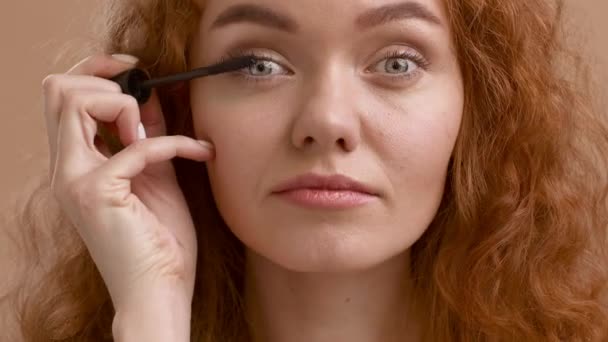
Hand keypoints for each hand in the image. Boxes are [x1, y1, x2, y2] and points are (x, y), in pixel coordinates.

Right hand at [41, 54, 211, 314]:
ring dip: (125, 103)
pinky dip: (174, 143)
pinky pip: (135, 145)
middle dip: (105, 77)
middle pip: (57, 89)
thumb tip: (149, 97)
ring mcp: (76, 181)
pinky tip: (200, 153)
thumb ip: (147, 136)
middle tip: (144, 95)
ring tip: (157, 134)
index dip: (96, 72)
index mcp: (76, 164)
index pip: (62, 97)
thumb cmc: (160, 240)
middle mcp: (66, 170)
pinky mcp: (98, 193)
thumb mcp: (155, 174)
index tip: (134, 70)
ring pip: (73, 100)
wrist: (160, 290)